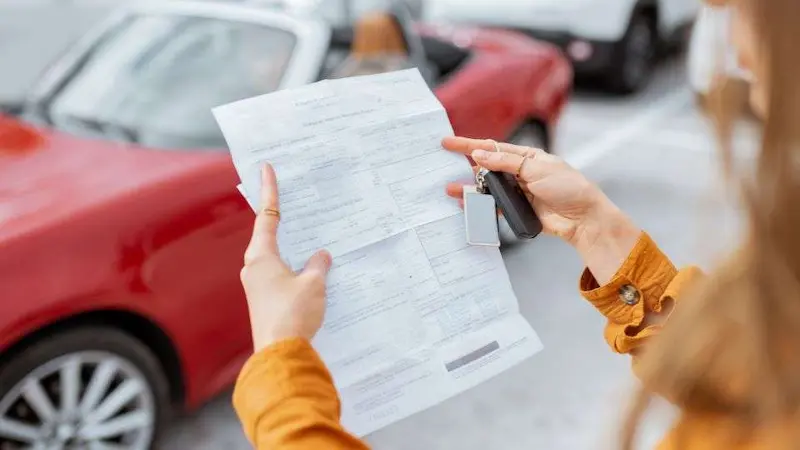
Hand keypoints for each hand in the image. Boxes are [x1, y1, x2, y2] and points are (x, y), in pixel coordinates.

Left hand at [240, 164, 331, 352]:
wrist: (280, 353)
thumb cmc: (293, 314)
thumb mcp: (313, 284)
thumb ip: (318, 265)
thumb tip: (320, 256)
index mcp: (261, 256)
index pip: (267, 216)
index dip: (269, 191)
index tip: (266, 169)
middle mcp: (254, 268)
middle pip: (268, 235)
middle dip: (281, 219)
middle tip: (291, 199)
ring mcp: (258, 286)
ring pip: (276, 257)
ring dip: (291, 248)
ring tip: (309, 237)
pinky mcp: (265, 302)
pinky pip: (280, 275)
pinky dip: (294, 268)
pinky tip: (310, 271)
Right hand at [442, 136, 639, 283]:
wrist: (584, 219)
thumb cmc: (568, 188)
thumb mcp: (536, 169)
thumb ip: (506, 163)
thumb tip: (480, 154)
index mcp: (526, 157)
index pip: (492, 148)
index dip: (468, 145)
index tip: (448, 142)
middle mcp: (520, 173)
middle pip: (486, 168)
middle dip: (464, 167)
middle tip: (442, 166)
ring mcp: (518, 192)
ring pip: (487, 188)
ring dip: (469, 188)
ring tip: (451, 189)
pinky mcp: (518, 210)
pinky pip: (494, 206)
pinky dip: (480, 205)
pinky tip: (468, 205)